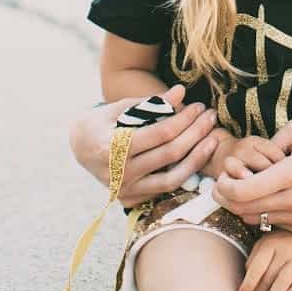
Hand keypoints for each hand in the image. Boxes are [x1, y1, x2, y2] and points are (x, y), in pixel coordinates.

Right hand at [67, 84, 218, 206]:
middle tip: (210, 117)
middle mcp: (119, 173)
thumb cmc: (101, 122)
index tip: (199, 106)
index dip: (185, 118)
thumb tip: (181, 92)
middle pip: (171, 153)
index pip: (161, 133)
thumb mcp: (120, 107)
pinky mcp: (132, 198)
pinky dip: (185, 173)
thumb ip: (151, 102)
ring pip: (173, 177)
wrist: (79, 148)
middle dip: (196, 132)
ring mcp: (126, 189)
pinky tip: (198, 157)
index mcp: (112, 147)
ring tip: (213, 138)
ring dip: (198, 157)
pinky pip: (166, 188)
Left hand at [213, 120, 291, 237]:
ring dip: (246, 208)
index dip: (224, 187)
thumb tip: (250, 158)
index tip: (219, 179)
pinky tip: (270, 200)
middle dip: (227, 199)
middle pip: (246, 209)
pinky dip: (267, 214)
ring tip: (247, 191)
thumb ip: (271, 141)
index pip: (244, 190)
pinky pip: (277, 225)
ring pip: (258, 220)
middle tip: (222, 188)